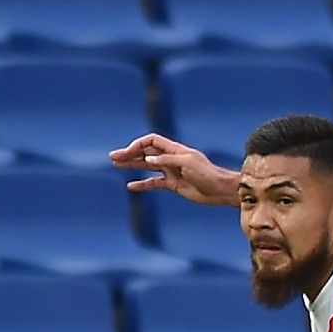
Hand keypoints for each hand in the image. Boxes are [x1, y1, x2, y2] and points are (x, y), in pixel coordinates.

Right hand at [107, 133, 238, 205]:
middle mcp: (170, 158)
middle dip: (130, 154)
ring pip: (147, 166)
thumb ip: (166, 160)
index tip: (128, 152)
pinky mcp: (173, 184)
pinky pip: (154, 182)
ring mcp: (171, 171)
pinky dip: (142, 184)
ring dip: (132, 165)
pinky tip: (131, 186)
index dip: (139, 145)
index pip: (151, 141)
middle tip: (113, 157)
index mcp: (174, 149)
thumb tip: (148, 159)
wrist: (219, 190)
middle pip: (146, 153)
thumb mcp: (187, 163)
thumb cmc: (207, 173)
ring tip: (117, 165)